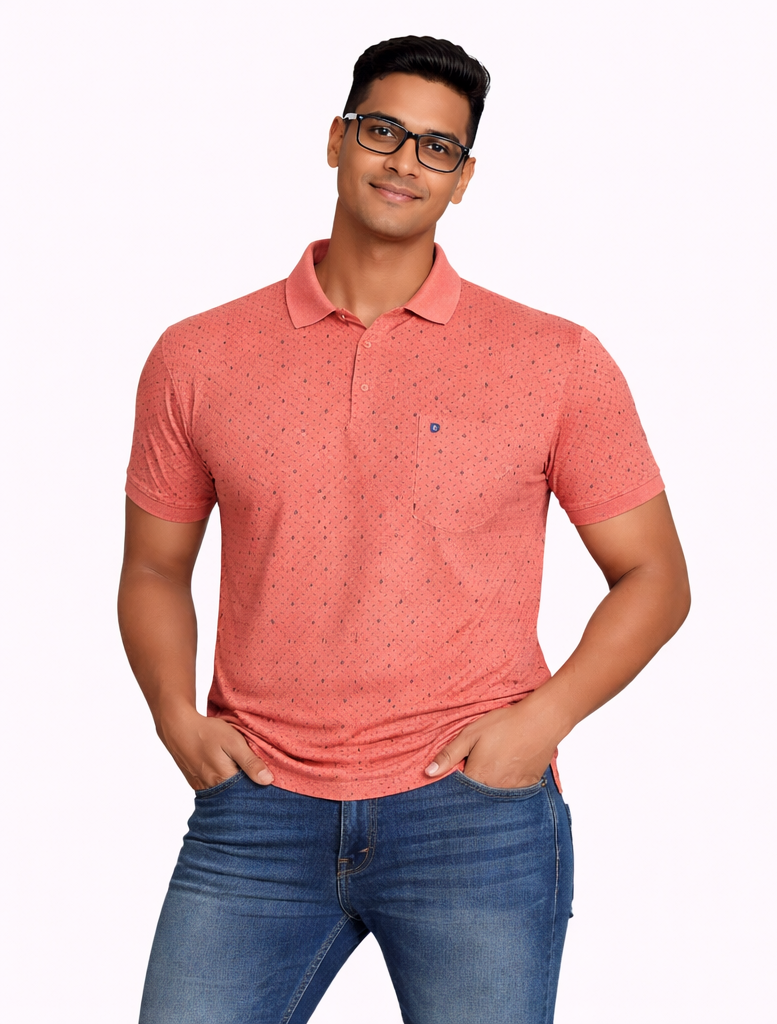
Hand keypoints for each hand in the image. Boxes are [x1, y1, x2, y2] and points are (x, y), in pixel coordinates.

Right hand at [156, 704, 273, 789]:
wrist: (178, 727)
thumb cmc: (207, 732)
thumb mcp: (233, 742)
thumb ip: (250, 762)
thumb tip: (267, 781)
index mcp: (223, 779)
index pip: (247, 794)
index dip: (258, 789)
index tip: (268, 784)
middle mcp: (211, 788)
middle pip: (235, 796)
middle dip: (247, 790)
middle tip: (255, 778)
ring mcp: (201, 786)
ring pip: (224, 793)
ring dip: (234, 787)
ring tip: (241, 774)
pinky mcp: (195, 782)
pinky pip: (213, 789)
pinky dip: (222, 785)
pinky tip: (227, 773)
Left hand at [425, 700, 559, 788]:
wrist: (541, 721)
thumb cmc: (504, 724)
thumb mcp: (471, 734)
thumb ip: (449, 755)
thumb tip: (428, 773)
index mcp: (478, 777)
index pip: (458, 791)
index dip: (454, 782)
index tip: (456, 771)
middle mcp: (495, 790)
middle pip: (476, 795)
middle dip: (471, 786)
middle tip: (478, 763)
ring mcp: (513, 790)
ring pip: (494, 795)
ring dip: (489, 785)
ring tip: (493, 763)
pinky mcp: (528, 786)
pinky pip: (512, 792)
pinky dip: (506, 783)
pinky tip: (508, 766)